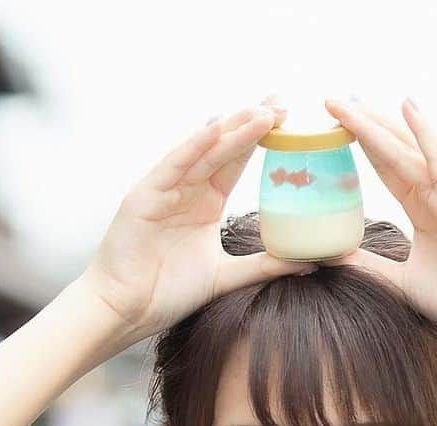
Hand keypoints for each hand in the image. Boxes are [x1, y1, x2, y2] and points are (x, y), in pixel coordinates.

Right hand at [78, 96, 317, 341]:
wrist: (127, 311)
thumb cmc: (168, 293)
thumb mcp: (227, 276)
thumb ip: (265, 266)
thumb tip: (309, 262)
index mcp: (205, 204)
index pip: (236, 164)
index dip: (260, 142)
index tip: (288, 122)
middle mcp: (186, 190)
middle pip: (223, 150)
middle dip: (250, 125)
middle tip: (281, 102)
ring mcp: (164, 190)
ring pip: (203, 153)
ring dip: (231, 130)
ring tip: (260, 111)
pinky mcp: (144, 196)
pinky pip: (173, 166)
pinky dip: (193, 146)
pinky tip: (216, 129)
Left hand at [319, 96, 436, 350]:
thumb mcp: (401, 280)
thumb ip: (370, 265)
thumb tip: (333, 256)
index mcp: (426, 210)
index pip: (388, 170)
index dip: (364, 147)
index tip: (336, 127)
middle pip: (393, 150)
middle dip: (363, 126)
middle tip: (332, 102)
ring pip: (406, 148)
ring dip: (376, 124)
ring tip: (347, 100)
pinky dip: (424, 132)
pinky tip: (406, 106)